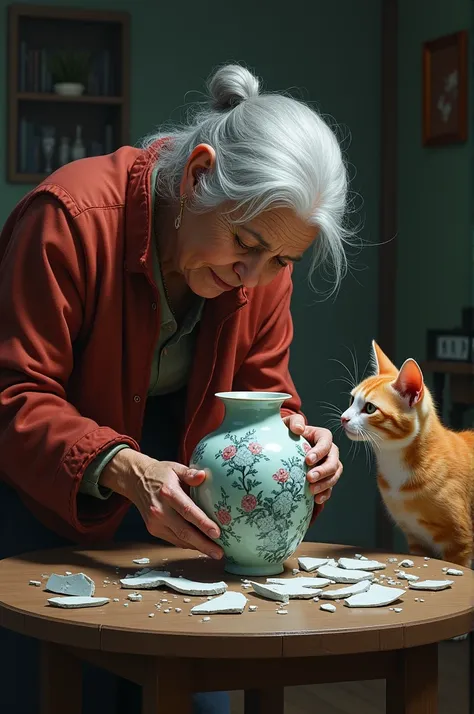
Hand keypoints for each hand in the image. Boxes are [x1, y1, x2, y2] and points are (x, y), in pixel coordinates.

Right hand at [100, 450, 223, 558]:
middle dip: (203, 544)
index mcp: (168, 493)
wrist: (135, 480)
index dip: (202, 523)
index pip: (187, 511)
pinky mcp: (153, 529)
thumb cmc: (159, 473)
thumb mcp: (175, 467)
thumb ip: (189, 473)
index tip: (217, 533)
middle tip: (219, 553)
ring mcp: (155, 522)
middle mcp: (160, 510)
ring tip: (215, 552)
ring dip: (198, 547)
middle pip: (184, 531)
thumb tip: (203, 475)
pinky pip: (174, 539)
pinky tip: (200, 546)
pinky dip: (188, 544)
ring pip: (180, 539)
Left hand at [282, 415, 342, 504]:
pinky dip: (325, 494)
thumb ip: (294, 421)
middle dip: (323, 471)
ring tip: (311, 490)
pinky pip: (330, 487)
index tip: (308, 460)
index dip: (320, 451)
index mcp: (322, 436)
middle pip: (334, 461)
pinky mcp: (325, 478)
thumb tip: (299, 428)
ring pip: (335, 475)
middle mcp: (329, 451)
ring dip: (325, 484)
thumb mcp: (288, 424)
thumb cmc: (287, 433)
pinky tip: (316, 499)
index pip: (326, 442)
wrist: (285, 447)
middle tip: (310, 477)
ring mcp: (328, 465)